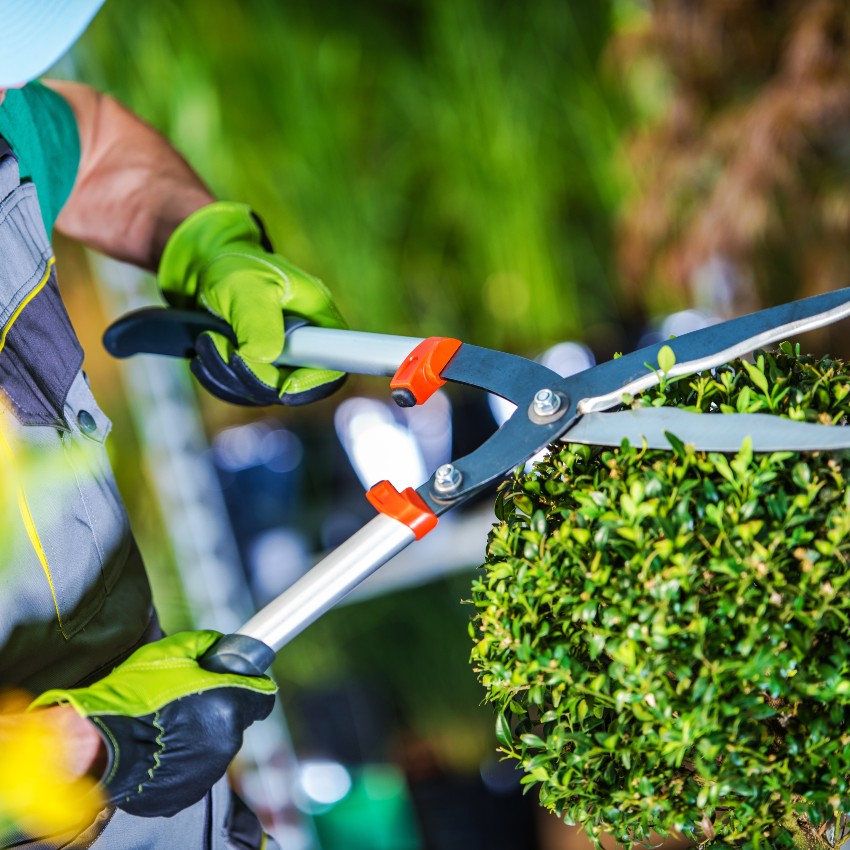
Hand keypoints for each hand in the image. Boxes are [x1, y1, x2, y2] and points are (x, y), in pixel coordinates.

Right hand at [29, 631, 275, 817]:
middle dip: (220, 706)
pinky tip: (162, 744)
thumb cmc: (132, 697)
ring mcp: (209, 769)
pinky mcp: (189, 790)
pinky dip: (186, 755)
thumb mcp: (169, 653)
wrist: (97, 745)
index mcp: (229, 705)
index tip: (237, 680)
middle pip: (237, 717)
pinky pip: (197, 766)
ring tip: (169, 723)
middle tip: (189, 699)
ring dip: (202, 732)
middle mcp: (226, 741)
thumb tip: (218, 644)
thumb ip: (204, 644)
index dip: (250, 684)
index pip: (262, 695)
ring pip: (217, 742)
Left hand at [158, 201, 346, 405]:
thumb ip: (257, 321)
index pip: (333, 366)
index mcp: (319, 320)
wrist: (207, 268)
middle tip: (218, 345)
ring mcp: (281, 360)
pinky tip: (204, 356)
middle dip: (252, 376)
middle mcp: (305, 345)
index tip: (282, 385)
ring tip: (206, 341)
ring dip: (228, 376)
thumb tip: (264, 358)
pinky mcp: (257, 369)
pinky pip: (243, 392)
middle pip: (294, 387)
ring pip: (263, 394)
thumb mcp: (246, 286)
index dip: (311, 382)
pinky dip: (219, 379)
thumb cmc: (235, 266)